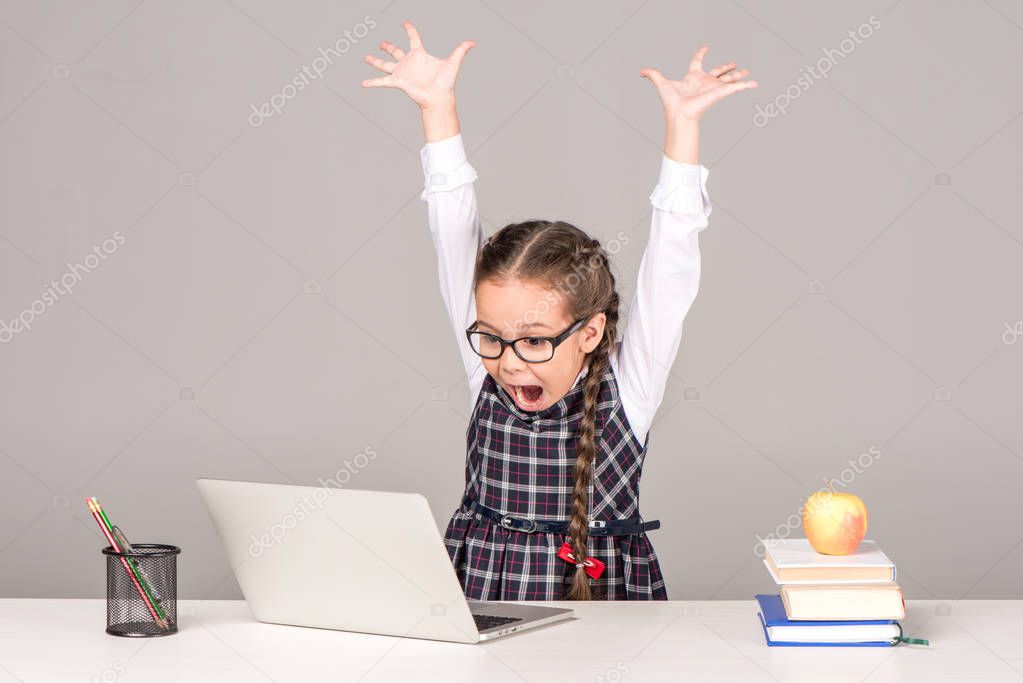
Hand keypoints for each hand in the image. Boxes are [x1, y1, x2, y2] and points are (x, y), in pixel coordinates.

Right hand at [361, 21, 474, 110]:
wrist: (439, 98)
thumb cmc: (446, 82)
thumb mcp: (453, 62)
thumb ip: (461, 50)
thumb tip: (473, 42)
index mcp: (420, 55)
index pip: (413, 38)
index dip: (410, 29)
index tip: (405, 23)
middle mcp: (409, 62)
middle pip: (395, 51)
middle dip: (388, 47)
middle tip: (381, 43)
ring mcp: (402, 72)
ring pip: (385, 64)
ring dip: (375, 61)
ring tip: (366, 57)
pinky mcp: (398, 82)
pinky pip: (382, 81)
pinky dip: (372, 82)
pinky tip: (362, 84)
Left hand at [640, 46, 757, 122]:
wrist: (679, 114)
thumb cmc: (671, 102)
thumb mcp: (661, 83)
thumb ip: (652, 74)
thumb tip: (640, 72)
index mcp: (692, 77)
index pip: (698, 62)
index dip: (701, 54)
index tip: (705, 47)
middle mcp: (704, 82)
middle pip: (718, 72)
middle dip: (726, 67)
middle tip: (734, 63)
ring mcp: (714, 87)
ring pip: (729, 79)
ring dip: (738, 75)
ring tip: (748, 71)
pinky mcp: (721, 93)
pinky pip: (736, 87)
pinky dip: (746, 85)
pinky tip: (754, 83)